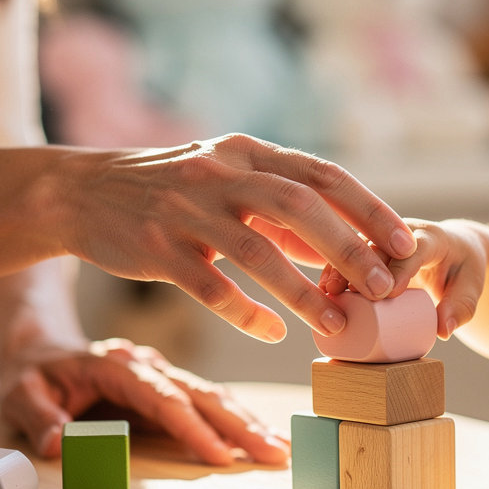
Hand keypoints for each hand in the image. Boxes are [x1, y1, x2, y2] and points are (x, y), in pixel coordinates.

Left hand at [0, 338, 290, 465]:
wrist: (42, 351)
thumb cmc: (33, 374)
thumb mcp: (18, 391)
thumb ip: (37, 416)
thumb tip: (58, 443)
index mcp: (117, 365)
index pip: (161, 397)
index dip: (191, 426)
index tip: (218, 455)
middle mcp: (148, 366)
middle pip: (201, 393)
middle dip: (239, 424)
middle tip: (273, 453)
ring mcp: (163, 375)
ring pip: (213, 395)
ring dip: (247, 422)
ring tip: (280, 450)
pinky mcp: (170, 389)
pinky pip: (208, 402)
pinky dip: (238, 420)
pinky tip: (263, 438)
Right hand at [63, 135, 416, 342]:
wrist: (82, 193)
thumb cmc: (168, 188)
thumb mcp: (223, 176)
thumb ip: (277, 203)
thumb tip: (339, 242)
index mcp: (245, 153)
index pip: (320, 174)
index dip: (368, 208)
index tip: (405, 242)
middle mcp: (220, 175)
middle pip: (298, 207)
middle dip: (349, 249)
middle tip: (385, 288)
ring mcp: (186, 210)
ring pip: (257, 252)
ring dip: (303, 293)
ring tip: (336, 327)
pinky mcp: (158, 249)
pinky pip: (211, 288)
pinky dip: (246, 313)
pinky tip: (272, 334)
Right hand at [321, 219, 488, 339]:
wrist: (453, 248)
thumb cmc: (462, 270)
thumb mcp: (471, 288)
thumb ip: (461, 308)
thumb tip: (443, 330)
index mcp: (430, 237)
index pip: (413, 248)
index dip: (400, 268)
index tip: (389, 293)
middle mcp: (402, 231)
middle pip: (378, 242)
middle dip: (361, 265)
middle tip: (348, 293)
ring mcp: (381, 236)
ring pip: (357, 245)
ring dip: (340, 266)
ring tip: (327, 293)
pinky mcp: (367, 246)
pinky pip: (347, 253)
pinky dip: (334, 271)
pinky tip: (321, 291)